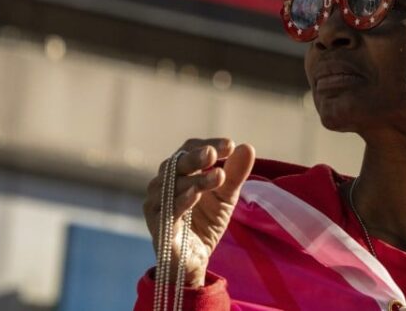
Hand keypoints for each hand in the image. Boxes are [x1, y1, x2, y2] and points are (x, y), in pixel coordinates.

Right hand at [142, 138, 255, 287]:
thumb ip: (235, 174)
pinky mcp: (158, 227)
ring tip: (218, 176)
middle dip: (196, 157)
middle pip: (176, 164)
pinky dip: (181, 202)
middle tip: (213, 154)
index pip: (189, 149)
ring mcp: (158, 205)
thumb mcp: (226, 196)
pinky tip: (195, 195)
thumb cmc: (205, 222)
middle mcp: (163, 184)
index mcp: (180, 172)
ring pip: (171, 186)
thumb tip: (247, 147)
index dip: (207, 144)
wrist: (195, 260)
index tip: (230, 145)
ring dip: (195, 180)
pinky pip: (167, 212)